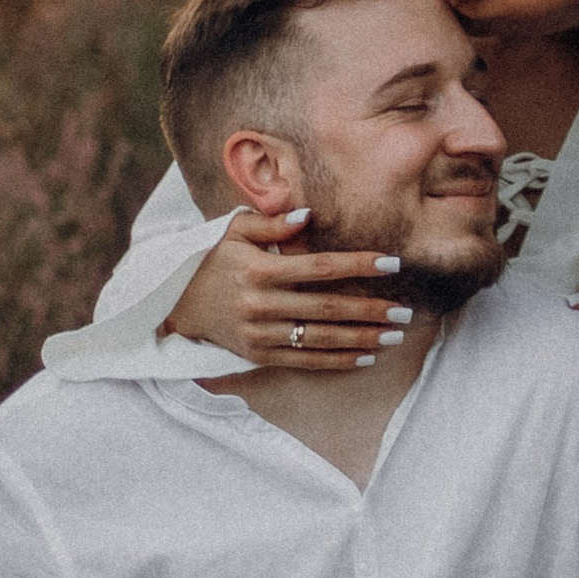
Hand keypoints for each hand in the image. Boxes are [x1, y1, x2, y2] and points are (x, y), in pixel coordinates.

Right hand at [165, 207, 408, 374]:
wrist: (173, 301)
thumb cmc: (211, 259)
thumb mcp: (233, 231)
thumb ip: (272, 224)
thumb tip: (309, 216)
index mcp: (259, 270)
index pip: (321, 267)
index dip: (359, 264)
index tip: (393, 262)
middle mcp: (261, 305)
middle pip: (328, 307)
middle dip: (370, 309)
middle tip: (404, 310)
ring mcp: (260, 334)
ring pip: (321, 339)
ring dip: (362, 338)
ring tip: (394, 335)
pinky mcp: (258, 356)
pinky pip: (305, 361)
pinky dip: (337, 361)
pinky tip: (366, 356)